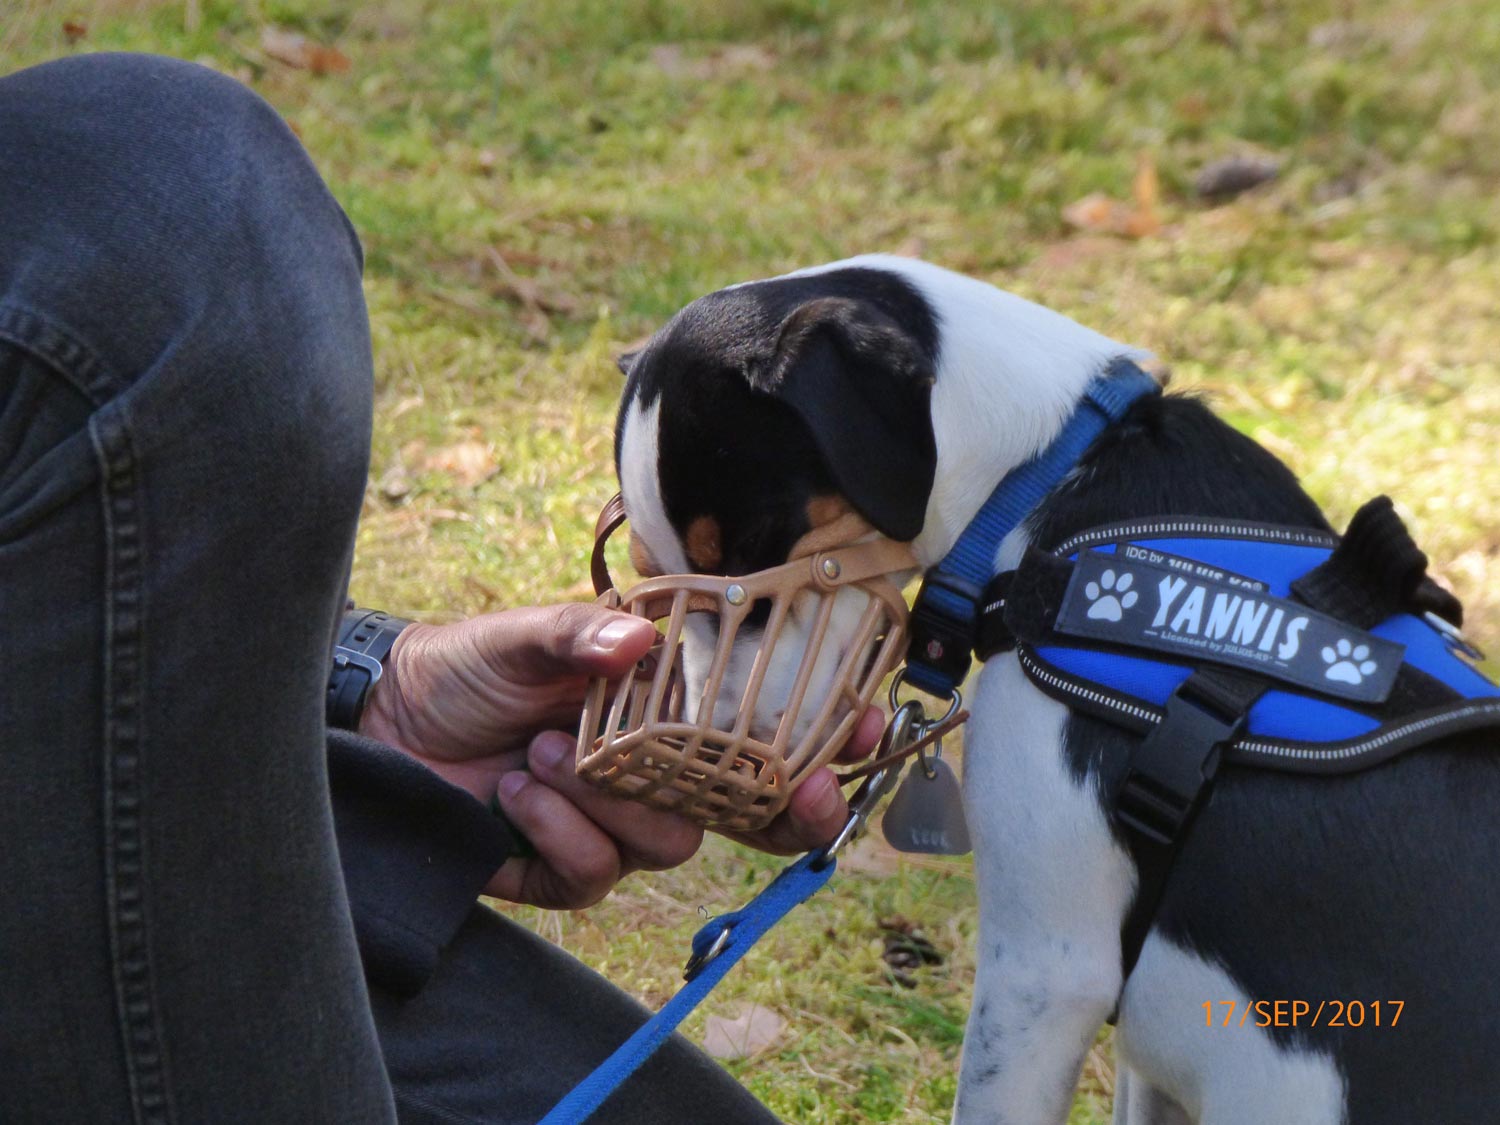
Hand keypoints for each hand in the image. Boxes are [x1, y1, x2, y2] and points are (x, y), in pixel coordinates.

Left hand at [359, 602, 885, 906]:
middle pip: (750, 809)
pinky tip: (518, 791)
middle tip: (799, 794)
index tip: (865, 727)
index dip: (821, 736)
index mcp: (665, 707)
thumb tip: (638, 640)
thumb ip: (579, 633)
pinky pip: (597, 875)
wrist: (384, 722)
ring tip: (545, 748)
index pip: (762, 729)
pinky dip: (560, 831)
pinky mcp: (566, 870)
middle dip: (786, 806)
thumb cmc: (465, 666)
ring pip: (670, 842)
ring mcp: (614, 824)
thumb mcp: (522, 634)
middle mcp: (654, 769)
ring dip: (612, 797)